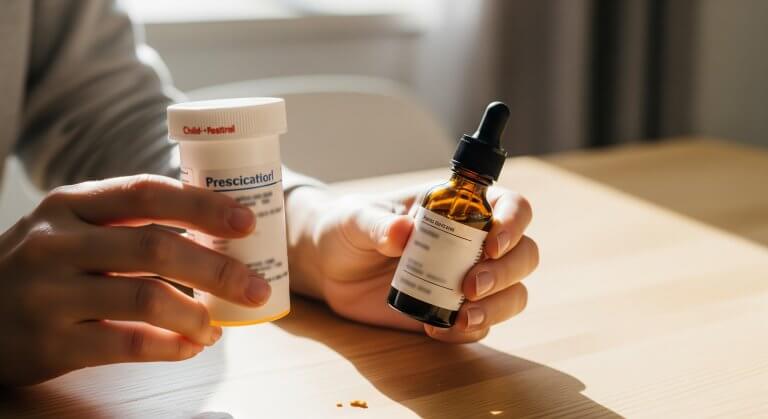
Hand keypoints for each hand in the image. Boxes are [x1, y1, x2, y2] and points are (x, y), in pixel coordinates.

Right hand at [0, 174, 270, 385]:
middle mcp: (57, 244)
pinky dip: (171, 346)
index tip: (247, 220)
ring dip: (198, 314)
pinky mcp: (51, 344)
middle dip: (218, 268)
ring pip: (146, 298)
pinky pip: (128, 344)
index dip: (202, 205)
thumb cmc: (39, 265)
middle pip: (155, 248)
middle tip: (256, 287)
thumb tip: (213, 227)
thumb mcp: (68, 227)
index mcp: (70, 204)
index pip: (146, 193)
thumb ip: (127, 221)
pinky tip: (191, 346)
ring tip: (219, 327)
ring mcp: (51, 295)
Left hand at [286, 184, 537, 342]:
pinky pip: (482, 325)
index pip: (510, 205)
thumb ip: (377, 224)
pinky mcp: (453, 311)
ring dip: (498, 307)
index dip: (514, 222)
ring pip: (513, 292)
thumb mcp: (355, 220)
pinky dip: (469, 330)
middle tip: (470, 286)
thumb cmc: (347, 230)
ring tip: (462, 317)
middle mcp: (473, 242)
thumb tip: (401, 232)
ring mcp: (467, 278)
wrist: (330, 268)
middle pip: (523, 253)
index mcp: (458, 206)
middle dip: (506, 272)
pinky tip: (438, 329)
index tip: (493, 244)